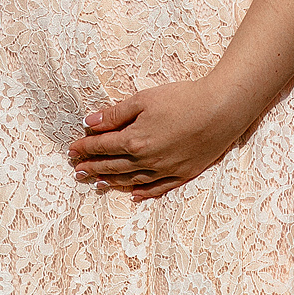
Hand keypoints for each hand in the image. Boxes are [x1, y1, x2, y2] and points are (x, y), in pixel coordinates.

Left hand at [66, 79, 247, 200]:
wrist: (222, 109)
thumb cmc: (183, 98)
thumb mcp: (145, 99)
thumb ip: (116, 113)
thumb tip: (90, 122)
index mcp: (134, 140)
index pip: (102, 146)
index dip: (85, 148)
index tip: (71, 150)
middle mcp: (146, 160)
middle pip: (113, 166)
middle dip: (93, 167)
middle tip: (77, 171)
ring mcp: (165, 169)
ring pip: (132, 180)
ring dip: (112, 182)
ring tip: (98, 184)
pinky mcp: (183, 173)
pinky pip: (158, 188)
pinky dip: (144, 193)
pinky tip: (134, 195)